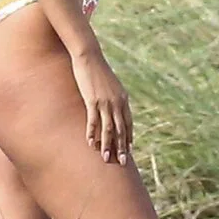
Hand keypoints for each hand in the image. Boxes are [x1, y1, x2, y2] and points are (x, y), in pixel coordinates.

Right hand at [71, 47, 132, 165]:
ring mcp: (105, 102)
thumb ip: (113, 96)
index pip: (128, 123)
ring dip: (107, 145)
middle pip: (121, 129)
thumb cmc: (98, 69)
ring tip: (106, 158)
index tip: (129, 150)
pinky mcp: (92, 101)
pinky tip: (90, 144)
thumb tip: (112, 105)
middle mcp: (117, 102)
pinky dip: (92, 134)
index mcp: (123, 98)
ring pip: (108, 128)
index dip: (129, 137)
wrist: (89, 56)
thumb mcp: (110, 84)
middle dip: (121, 147)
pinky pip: (93, 121)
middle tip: (122, 162)